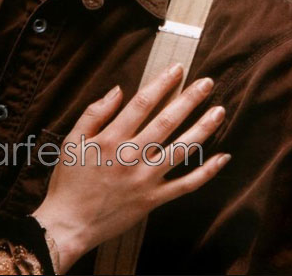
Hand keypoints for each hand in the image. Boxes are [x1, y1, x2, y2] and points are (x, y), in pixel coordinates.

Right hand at [32, 64, 228, 273]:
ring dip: (203, 129)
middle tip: (207, 83)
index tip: (177, 69)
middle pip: (167, 121)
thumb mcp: (72, 140)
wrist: (70, 223)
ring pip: (182, 150)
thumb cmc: (69, 180)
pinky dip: (206, 172)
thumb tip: (118, 90)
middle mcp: (132, 156)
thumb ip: (94, 112)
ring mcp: (146, 179)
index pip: (143, 103)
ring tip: (219, 111)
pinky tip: (222, 157)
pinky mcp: (154, 199)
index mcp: (112, 138)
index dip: (162, 83)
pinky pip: (186, 185)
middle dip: (189, 99)